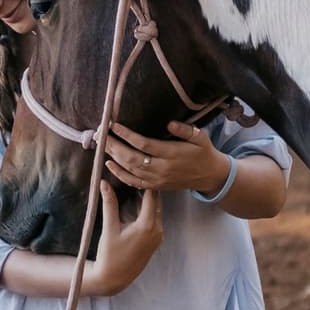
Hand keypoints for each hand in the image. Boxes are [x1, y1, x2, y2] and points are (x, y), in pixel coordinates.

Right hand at [83, 181, 163, 296]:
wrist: (115, 278)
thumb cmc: (110, 255)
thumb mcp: (109, 228)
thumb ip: (109, 204)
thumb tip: (103, 182)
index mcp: (148, 225)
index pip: (151, 195)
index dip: (144, 181)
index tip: (138, 168)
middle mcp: (158, 229)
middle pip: (157, 201)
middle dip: (147, 187)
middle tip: (138, 172)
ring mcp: (158, 235)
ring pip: (156, 210)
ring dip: (148, 198)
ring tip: (136, 183)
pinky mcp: (156, 240)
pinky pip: (155, 218)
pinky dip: (147, 208)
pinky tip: (137, 201)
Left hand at [105, 119, 230, 195]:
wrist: (209, 176)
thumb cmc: (204, 153)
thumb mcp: (200, 137)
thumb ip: (185, 130)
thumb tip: (169, 123)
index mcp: (172, 154)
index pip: (144, 144)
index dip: (127, 135)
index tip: (114, 125)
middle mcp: (162, 168)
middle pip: (131, 158)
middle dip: (113, 146)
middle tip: (100, 134)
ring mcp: (157, 179)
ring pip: (129, 170)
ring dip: (113, 157)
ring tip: (101, 145)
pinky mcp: (155, 186)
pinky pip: (133, 182)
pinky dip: (119, 174)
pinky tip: (109, 164)